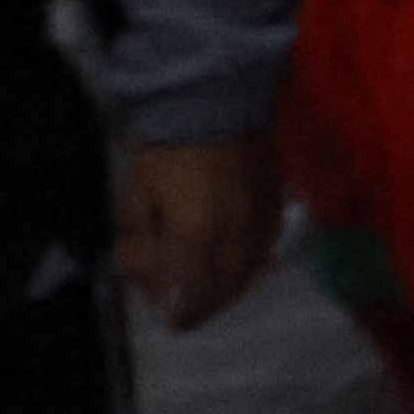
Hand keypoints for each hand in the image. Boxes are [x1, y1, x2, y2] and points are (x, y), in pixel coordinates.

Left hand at [112, 134, 279, 332]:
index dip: (181, 314)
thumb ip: (141, 245)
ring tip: (214, 282)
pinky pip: (268, 243)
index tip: (170, 317)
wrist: (213, 96)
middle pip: (227, 290)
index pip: (194, 298)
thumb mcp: (136, 197)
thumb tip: (150, 283)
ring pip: (252, 269)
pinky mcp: (277, 199)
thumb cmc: (165, 147)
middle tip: (190, 304)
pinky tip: (240, 252)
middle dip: (207, 304)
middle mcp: (235, 235)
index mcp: (196, 236)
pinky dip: (254, 257)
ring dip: (232, 284)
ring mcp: (261, 217)